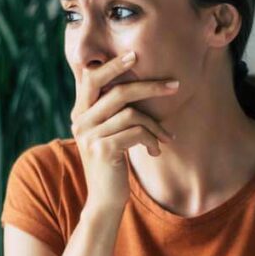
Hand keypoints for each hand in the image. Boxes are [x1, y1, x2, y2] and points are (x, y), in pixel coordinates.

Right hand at [69, 51, 178, 210]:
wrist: (104, 200)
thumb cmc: (113, 164)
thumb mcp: (109, 134)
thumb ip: (113, 112)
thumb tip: (138, 85)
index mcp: (80, 112)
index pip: (91, 78)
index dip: (112, 65)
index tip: (135, 55)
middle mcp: (80, 120)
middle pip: (118, 91)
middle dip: (149, 86)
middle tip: (174, 85)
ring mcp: (90, 135)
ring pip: (132, 114)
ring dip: (156, 126)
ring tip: (166, 138)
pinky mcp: (103, 149)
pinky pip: (136, 132)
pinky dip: (152, 139)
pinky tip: (155, 151)